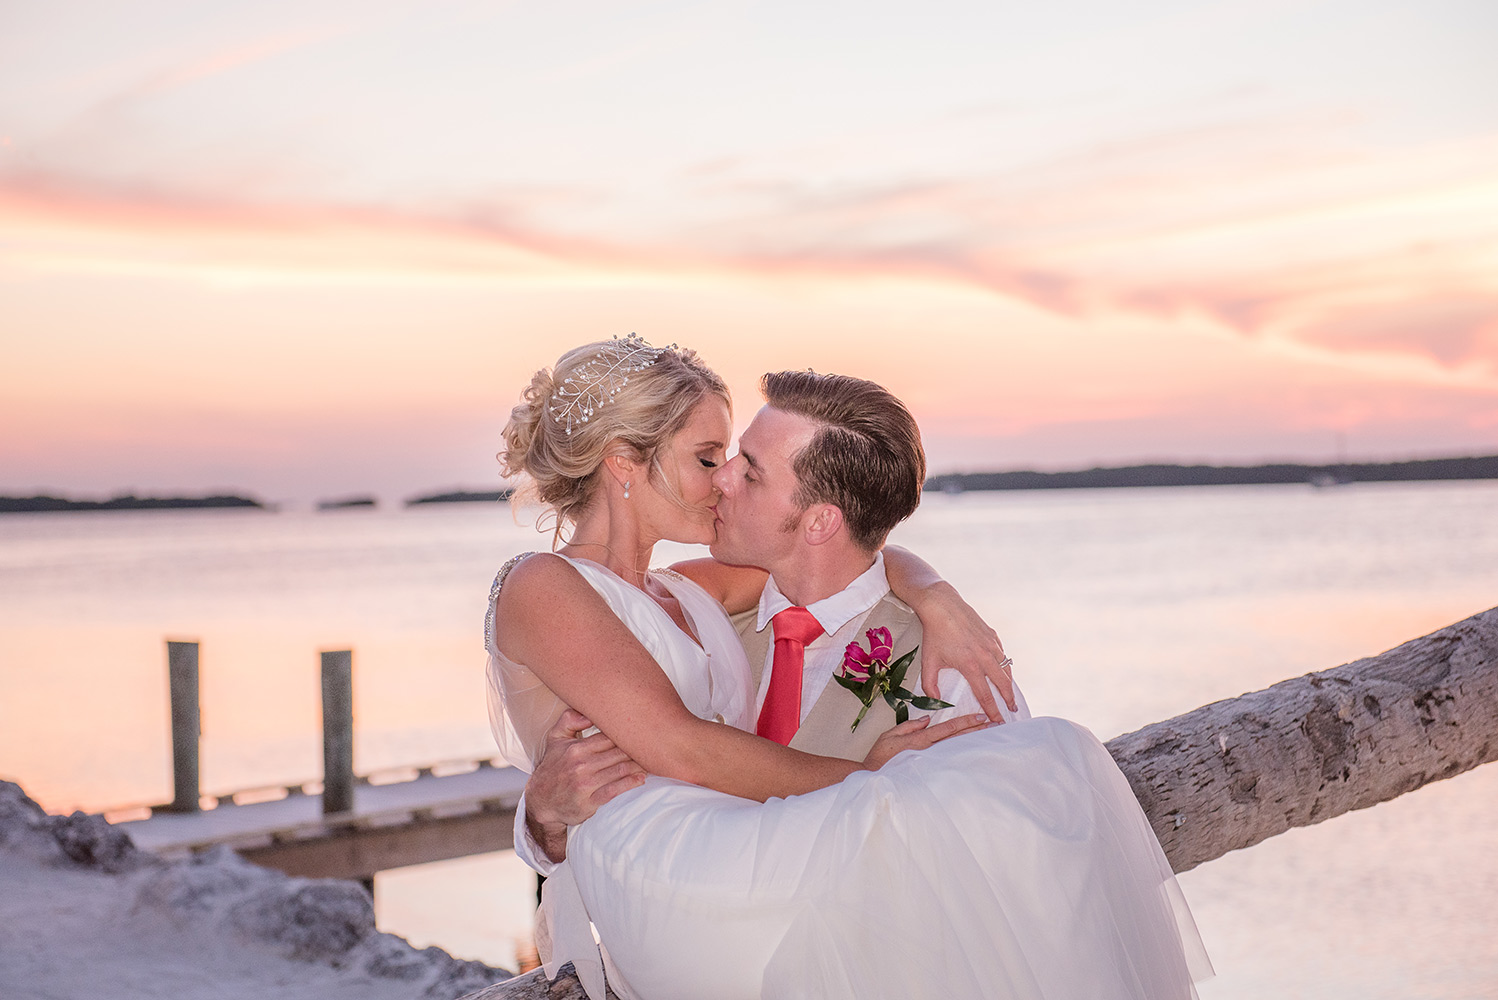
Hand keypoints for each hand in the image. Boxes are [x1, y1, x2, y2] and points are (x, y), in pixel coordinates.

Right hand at [525, 709, 646, 862]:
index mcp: (576, 748)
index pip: (609, 736)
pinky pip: (615, 791)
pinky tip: (642, 778)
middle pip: (619, 752)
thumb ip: (569, 719)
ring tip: (655, 759)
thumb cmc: (552, 766)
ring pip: (620, 770)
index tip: (645, 728)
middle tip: (658, 742)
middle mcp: (581, 765)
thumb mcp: (554, 739)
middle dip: (638, 748)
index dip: (628, 732)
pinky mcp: (589, 803)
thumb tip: (589, 708)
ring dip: (639, 765)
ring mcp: (585, 784)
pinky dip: (631, 783)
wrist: (540, 800)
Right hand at [863, 714, 989, 769]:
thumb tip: (927, 720)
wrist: (872, 780)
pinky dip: (963, 757)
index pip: (949, 728)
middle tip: (997, 725)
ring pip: (957, 749)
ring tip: (990, 737)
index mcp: (921, 740)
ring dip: (974, 742)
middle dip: (978, 731)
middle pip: (959, 738)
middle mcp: (929, 751)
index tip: (982, 717)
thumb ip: (909, 726)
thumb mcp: (889, 735)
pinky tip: (974, 755)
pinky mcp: (929, 771)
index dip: (967, 722)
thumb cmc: (879, 758)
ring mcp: (931, 762)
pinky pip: (950, 762)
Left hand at [914, 582, 1017, 721]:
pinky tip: (1003, 671)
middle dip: (1008, 700)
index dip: (992, 710)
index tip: (997, 721)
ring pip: (1006, 669)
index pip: (985, 695)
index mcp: (971, 666)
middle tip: (1011, 711)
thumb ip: (930, 685)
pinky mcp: (992, 635)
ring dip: (1009, 683)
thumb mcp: (929, 662)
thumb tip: (935, 700)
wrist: (942, 605)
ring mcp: (991, 645)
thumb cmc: (934, 634)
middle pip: (1003, 684)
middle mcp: (985, 656)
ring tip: (1010, 694)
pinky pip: (1003, 655)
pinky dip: (1005, 666)